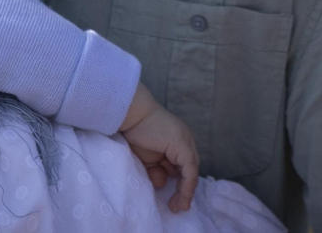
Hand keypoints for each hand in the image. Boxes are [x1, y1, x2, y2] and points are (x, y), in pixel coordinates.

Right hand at [118, 83, 198, 212]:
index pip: (183, 167)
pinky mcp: (183, 145)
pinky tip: (183, 196)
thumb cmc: (134, 132)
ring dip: (185, 191)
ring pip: (191, 172)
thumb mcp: (146, 158)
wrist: (131, 115)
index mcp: (175, 143)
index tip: (174, 201)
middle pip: (188, 171)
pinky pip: (189, 170)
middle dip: (183, 191)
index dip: (180, 185)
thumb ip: (155, 170)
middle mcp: (184, 142)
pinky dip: (187, 185)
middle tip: (177, 207)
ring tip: (178, 206)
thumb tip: (161, 183)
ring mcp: (185, 142)